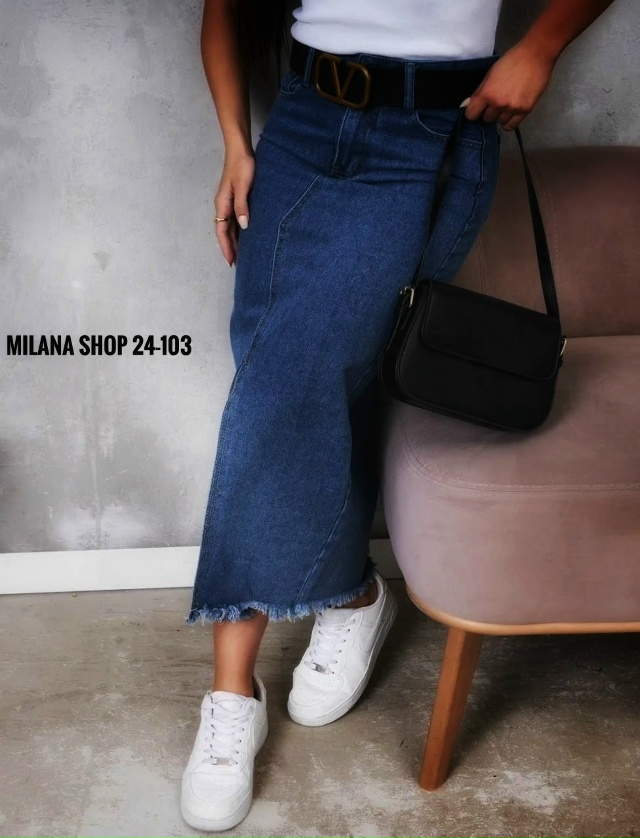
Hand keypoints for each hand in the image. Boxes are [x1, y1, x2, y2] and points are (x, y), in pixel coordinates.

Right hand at [214, 149, 254, 266]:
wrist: (240, 148)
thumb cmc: (242, 165)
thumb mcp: (243, 186)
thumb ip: (242, 206)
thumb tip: (244, 226)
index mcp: (222, 204)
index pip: (221, 231)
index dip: (226, 247)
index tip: (230, 262)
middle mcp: (223, 205)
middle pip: (224, 231)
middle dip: (229, 247)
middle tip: (236, 264)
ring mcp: (228, 201)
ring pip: (229, 226)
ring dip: (233, 240)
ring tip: (241, 254)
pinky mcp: (235, 197)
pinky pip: (234, 219)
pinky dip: (238, 230)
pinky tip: (245, 235)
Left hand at [462, 41, 556, 130]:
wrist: (536, 55)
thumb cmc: (512, 61)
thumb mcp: (490, 73)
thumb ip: (479, 92)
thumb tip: (465, 106)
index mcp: (487, 93)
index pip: (471, 115)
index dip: (473, 111)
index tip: (478, 108)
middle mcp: (498, 104)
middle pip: (486, 119)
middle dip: (489, 111)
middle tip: (497, 100)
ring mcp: (512, 108)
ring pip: (499, 122)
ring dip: (500, 115)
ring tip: (507, 102)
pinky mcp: (525, 111)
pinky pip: (511, 126)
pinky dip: (508, 121)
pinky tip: (510, 113)